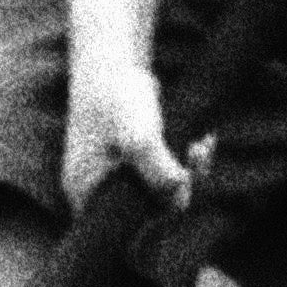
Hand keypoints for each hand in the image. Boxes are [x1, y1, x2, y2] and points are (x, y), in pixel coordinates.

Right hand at [61, 48, 192, 212]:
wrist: (113, 56)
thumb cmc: (117, 95)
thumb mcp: (140, 137)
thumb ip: (159, 172)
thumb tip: (182, 197)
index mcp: (85, 191)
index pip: (121, 230)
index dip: (156, 218)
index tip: (180, 187)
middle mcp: (96, 188)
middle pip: (145, 211)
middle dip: (179, 188)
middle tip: (197, 156)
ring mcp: (113, 174)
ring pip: (159, 191)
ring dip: (187, 172)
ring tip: (202, 146)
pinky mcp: (131, 160)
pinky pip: (162, 172)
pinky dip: (184, 160)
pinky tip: (201, 141)